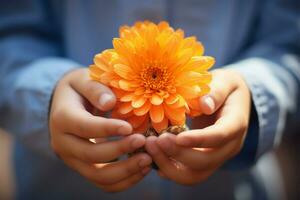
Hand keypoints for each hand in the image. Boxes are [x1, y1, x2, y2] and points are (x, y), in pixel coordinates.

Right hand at [49, 68, 151, 191]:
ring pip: (97, 176)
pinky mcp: (83, 167)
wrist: (65, 105)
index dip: (107, 129)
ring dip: (125, 172)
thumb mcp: (83, 80)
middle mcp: (63, 143)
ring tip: (148, 160)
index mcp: (62, 118)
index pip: (84, 127)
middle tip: (144, 142)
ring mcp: (73, 159)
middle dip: (120, 150)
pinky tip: (142, 169)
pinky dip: (123, 181)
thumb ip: (95, 88)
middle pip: (91, 156)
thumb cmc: (79, 89)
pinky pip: (102, 182)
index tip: (130, 127)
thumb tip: (109, 103)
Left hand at [145, 69, 250, 184]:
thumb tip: (204, 105)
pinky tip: (152, 156)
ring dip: (168, 165)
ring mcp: (215, 157)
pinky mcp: (202, 161)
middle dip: (177, 154)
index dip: (198, 139)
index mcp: (236, 124)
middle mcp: (228, 147)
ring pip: (193, 175)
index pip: (219, 137)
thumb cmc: (226, 87)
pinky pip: (185, 173)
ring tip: (149, 147)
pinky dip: (167, 168)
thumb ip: (217, 90)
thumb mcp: (226, 81)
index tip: (176, 137)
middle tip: (153, 140)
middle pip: (204, 162)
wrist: (231, 101)